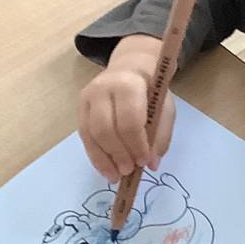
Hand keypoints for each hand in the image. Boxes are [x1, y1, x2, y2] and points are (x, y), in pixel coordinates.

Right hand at [78, 34, 176, 179]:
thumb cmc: (151, 90)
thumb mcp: (165, 108)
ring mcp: (87, 98)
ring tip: (117, 176)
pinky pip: (85, 137)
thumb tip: (152, 164)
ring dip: (104, 160)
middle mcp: (103, 89)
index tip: (144, 161)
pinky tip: (106, 169)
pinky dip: (95, 157)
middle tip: (129, 171)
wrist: (130, 67)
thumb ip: (160, 136)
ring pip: (91, 135)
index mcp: (129, 85)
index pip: (129, 119)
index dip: (136, 144)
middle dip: (118, 154)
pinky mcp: (80, 108)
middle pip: (106, 129)